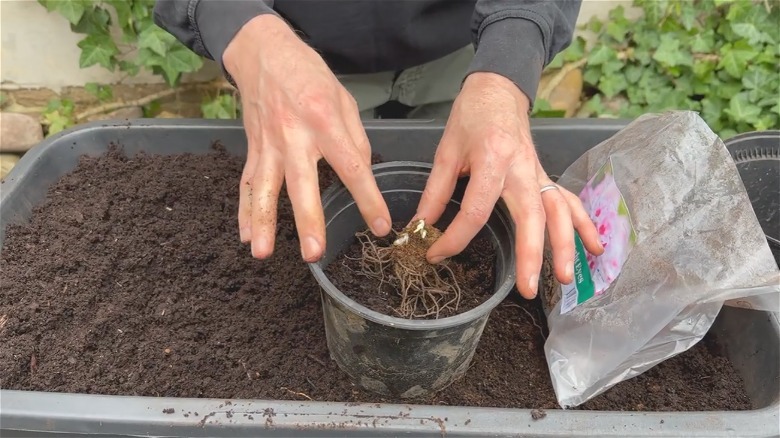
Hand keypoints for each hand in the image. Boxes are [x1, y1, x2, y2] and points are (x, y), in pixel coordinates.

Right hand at [223, 15, 390, 261]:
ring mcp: (268, 144)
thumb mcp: (343, 99)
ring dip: (263, 222)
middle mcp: (294, 136)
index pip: (352, 167)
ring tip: (262, 253)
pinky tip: (245, 235)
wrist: (263, 53)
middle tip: (313, 253)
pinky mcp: (252, 148)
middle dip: (308, 221)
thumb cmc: (309, 75)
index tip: (380, 226)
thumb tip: (363, 173)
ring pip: (265, 189)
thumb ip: (355, 139)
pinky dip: (244, 211)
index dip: (368, 199)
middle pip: (302, 185)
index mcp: (324, 121)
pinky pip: (247, 183)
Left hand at [414, 72, 603, 298]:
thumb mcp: (446, 151)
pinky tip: (596, 249)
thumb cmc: (471, 117)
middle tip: (528, 289)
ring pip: (559, 211)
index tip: (435, 254)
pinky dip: (585, 225)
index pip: (477, 208)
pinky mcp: (546, 176)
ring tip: (565, 279)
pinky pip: (570, 202)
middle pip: (532, 215)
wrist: (499, 89)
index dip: (455, 237)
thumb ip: (436, 192)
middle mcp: (522, 168)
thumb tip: (419, 227)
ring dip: (565, 246)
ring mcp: (539, 173)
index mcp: (493, 158)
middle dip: (533, 254)